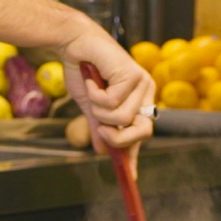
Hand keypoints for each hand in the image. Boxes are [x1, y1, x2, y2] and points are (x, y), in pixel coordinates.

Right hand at [58, 19, 154, 153]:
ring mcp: (142, 83)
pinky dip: (96, 94)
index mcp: (139, 100)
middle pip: (142, 132)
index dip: (134, 155)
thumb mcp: (90, 105)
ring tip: (92, 90)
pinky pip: (113, 102)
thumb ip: (99, 126)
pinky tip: (93, 79)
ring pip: (122, 118)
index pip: (141, 132)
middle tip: (101, 129)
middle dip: (118, 137)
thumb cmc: (83, 71)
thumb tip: (102, 150)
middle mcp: (146, 92)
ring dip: (99, 109)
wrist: (74, 44)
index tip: (129, 176)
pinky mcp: (133, 74)